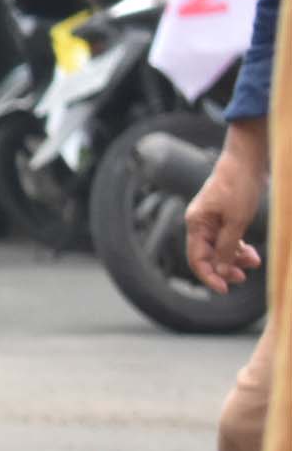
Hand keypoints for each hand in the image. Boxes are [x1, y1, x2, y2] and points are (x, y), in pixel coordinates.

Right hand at [186, 118, 267, 292]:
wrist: (247, 161)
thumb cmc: (239, 188)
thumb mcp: (237, 221)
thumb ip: (226, 247)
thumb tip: (219, 270)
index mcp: (196, 223)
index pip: (196, 258)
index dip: (209, 276)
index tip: (225, 289)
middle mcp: (200, 223)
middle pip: (207, 255)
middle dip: (225, 268)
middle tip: (244, 277)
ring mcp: (212, 220)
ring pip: (219, 248)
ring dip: (235, 259)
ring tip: (254, 262)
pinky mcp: (224, 216)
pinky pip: (227, 239)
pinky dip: (238, 248)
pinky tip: (251, 253)